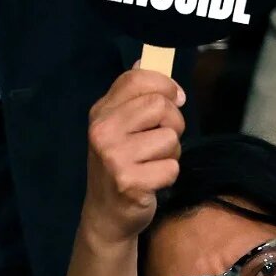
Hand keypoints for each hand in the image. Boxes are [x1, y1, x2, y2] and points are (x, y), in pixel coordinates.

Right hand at [81, 67, 186, 246]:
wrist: (106, 215)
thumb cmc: (120, 166)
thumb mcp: (119, 127)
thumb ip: (132, 97)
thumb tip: (147, 60)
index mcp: (100, 112)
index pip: (137, 79)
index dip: (165, 85)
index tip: (175, 98)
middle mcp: (103, 131)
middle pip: (160, 106)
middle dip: (173, 123)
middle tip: (161, 140)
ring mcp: (114, 157)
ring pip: (170, 137)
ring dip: (171, 153)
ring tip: (153, 163)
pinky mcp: (130, 182)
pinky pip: (171, 167)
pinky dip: (169, 175)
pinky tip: (152, 181)